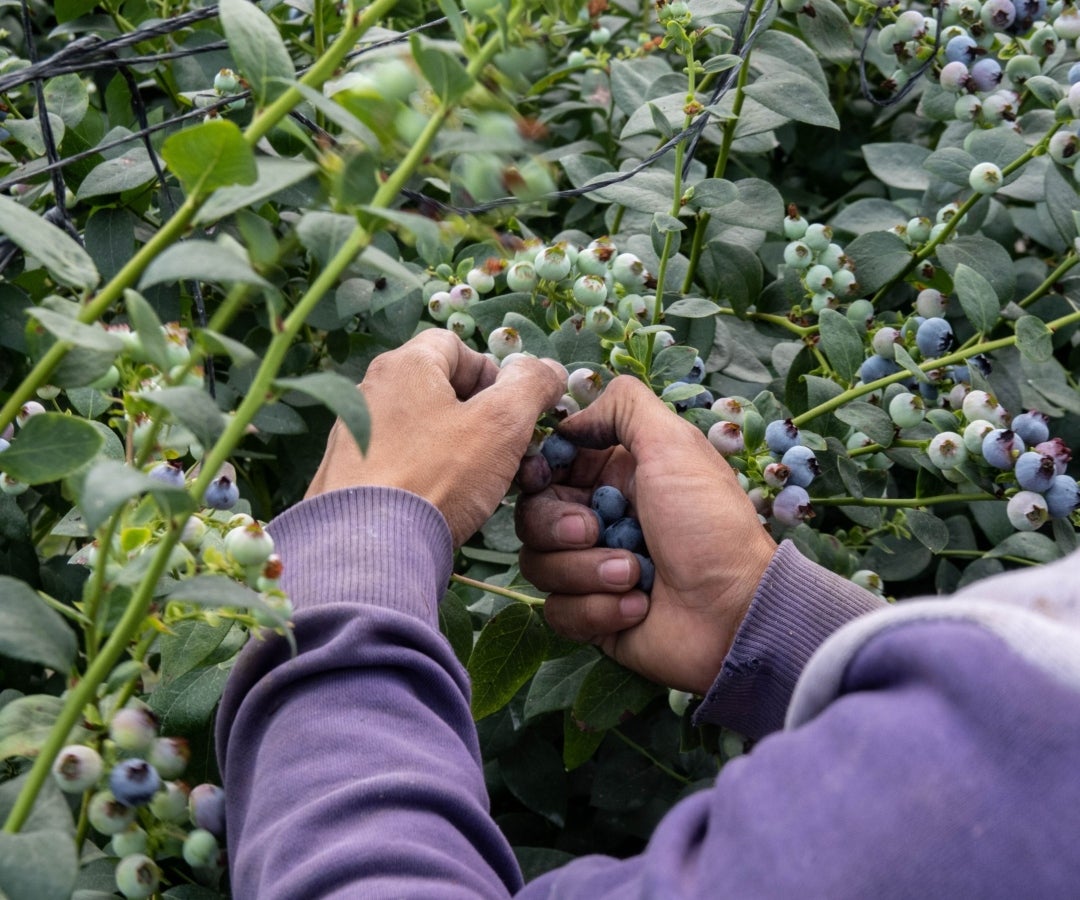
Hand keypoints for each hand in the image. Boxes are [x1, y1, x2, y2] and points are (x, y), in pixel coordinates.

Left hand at [306, 330, 564, 546]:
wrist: (368, 551)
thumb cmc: (438, 477)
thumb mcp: (501, 425)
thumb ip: (530, 386)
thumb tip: (548, 368)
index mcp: (403, 365)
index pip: (455, 345)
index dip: (491, 372)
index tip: (511, 411)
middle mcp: (369, 391)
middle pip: (437, 387)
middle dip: (479, 415)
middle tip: (503, 451)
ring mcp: (353, 435)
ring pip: (420, 427)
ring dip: (455, 447)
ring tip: (477, 484)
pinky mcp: (346, 477)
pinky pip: (398, 461)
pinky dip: (425, 474)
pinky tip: (440, 504)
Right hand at [516, 376, 775, 693]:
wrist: (736, 612)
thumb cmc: (710, 524)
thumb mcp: (674, 444)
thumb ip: (623, 406)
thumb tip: (572, 418)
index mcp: (615, 476)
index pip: (547, 468)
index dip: (537, 473)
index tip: (542, 477)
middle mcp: (599, 520)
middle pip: (532, 516)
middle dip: (560, 527)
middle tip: (594, 531)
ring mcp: (593, 570)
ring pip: (539, 566)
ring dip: (586, 572)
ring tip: (636, 576)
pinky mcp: (593, 616)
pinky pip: (559, 611)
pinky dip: (598, 610)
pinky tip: (638, 607)